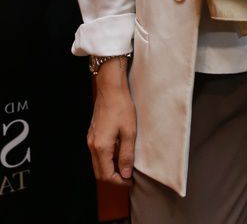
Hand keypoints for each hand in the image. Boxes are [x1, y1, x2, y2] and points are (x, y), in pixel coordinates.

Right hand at [87, 57, 136, 185]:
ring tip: (126, 164)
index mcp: (101, 147)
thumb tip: (126, 174)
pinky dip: (107, 158)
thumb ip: (127, 155)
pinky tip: (119, 151)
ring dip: (110, 168)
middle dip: (114, 177)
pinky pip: (97, 153)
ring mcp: (91, 139)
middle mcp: (92, 145)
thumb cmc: (121, 107)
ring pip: (98, 163)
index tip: (131, 180)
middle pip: (100, 172)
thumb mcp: (129, 132)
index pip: (107, 175)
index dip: (120, 182)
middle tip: (129, 175)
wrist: (110, 88)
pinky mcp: (92, 133)